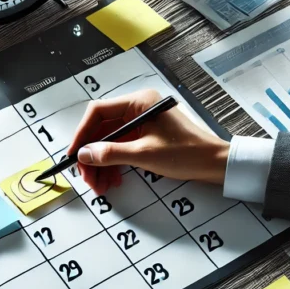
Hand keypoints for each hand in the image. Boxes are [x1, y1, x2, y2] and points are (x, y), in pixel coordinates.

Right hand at [68, 89, 229, 194]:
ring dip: (102, 163)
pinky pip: (122, 147)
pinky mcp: (146, 136)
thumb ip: (111, 153)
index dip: (82, 133)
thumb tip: (84, 154)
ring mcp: (142, 122)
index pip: (98, 112)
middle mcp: (138, 108)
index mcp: (139, 103)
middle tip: (87, 177)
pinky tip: (113, 180)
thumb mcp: (144, 154)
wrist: (215, 164)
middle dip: (92, 154)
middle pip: (102, 128)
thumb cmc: (186, 154)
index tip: (74, 155)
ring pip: (110, 141)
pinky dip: (114, 163)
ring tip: (100, 185)